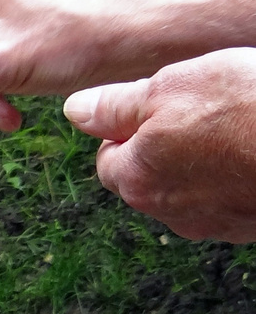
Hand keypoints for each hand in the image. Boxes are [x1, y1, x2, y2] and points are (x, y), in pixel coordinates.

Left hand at [63, 48, 255, 242]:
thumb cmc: (248, 107)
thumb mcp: (172, 86)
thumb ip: (117, 105)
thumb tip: (75, 111)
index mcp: (137, 179)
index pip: (108, 160)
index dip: (127, 129)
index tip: (157, 107)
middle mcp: (169, 213)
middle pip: (147, 179)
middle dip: (163, 148)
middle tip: (201, 113)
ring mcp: (214, 225)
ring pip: (189, 191)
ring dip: (201, 163)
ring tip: (234, 129)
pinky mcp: (250, 227)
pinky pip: (228, 200)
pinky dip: (235, 177)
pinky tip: (254, 150)